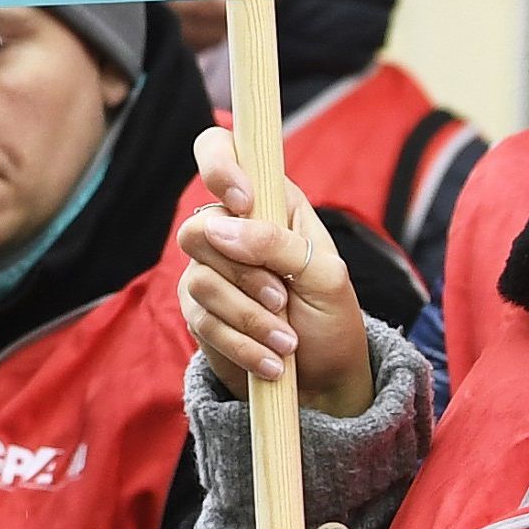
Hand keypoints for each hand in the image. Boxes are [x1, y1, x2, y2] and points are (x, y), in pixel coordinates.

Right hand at [179, 127, 372, 415]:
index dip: (218, 164)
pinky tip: (273, 361)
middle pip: (198, 230)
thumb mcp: (326, 275)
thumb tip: (220, 226)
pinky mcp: (197, 312)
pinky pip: (201, 320)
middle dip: (244, 273)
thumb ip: (278, 243)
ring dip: (249, 316)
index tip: (241, 199)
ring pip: (201, 281)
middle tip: (282, 297)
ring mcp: (207, 271)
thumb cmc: (331, 316)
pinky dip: (242, 343)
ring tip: (286, 339)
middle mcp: (229, 228)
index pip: (219, 149)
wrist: (324, 380)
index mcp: (267, 202)